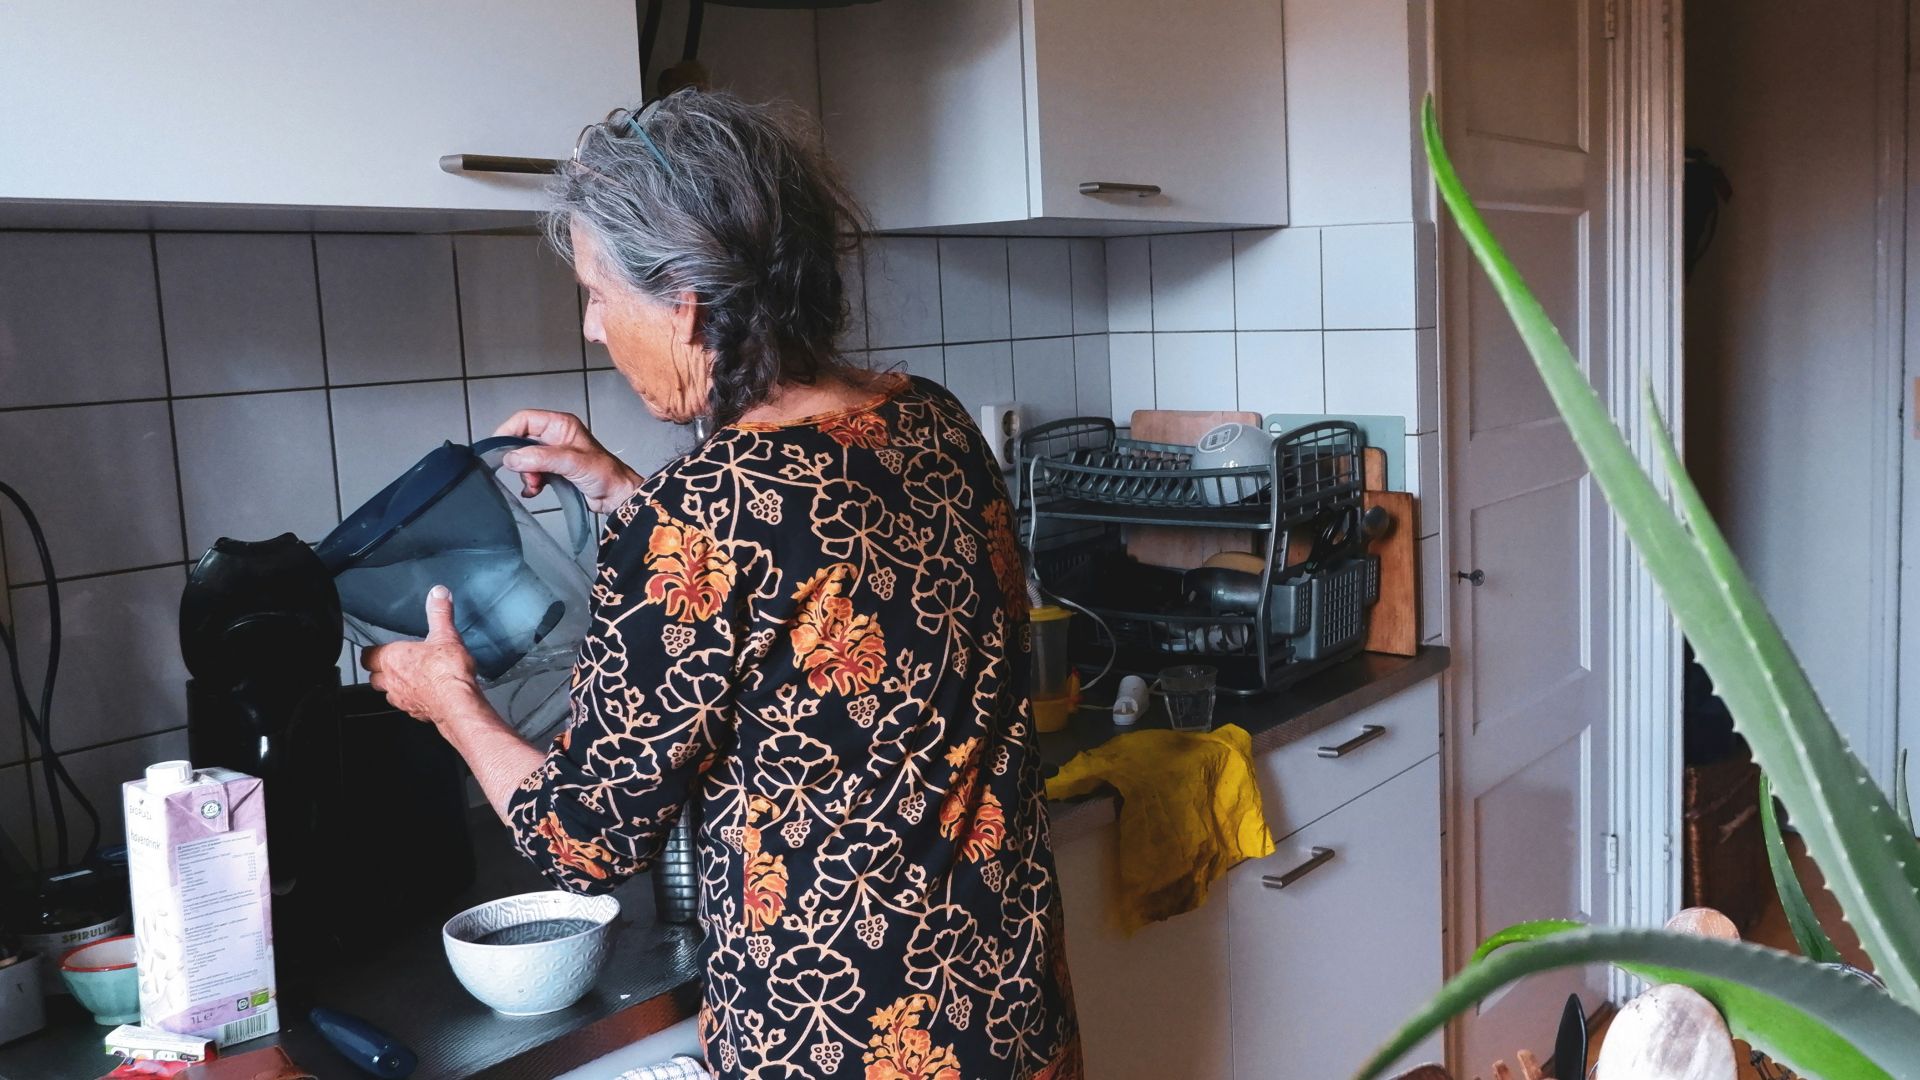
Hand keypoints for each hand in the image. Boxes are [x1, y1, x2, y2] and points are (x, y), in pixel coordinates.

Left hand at [361, 586, 482, 724]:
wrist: (458, 702)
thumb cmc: (446, 672)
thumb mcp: (446, 634)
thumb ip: (440, 613)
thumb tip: (438, 593)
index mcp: (392, 659)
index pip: (367, 656)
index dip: (372, 652)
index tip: (377, 649)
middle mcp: (392, 681)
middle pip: (374, 677)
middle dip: (381, 671)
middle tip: (394, 664)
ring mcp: (402, 699)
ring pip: (389, 693)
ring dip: (396, 686)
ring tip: (412, 679)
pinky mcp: (416, 713)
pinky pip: (408, 706)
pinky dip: (414, 700)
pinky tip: (429, 694)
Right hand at [492, 410, 643, 514]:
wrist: (617, 496)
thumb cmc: (604, 474)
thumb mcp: (571, 462)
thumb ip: (541, 458)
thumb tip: (512, 458)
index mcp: (560, 425)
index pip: (524, 419)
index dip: (509, 432)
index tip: (499, 450)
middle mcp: (556, 436)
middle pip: (522, 440)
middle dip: (519, 459)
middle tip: (526, 475)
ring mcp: (554, 454)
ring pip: (525, 459)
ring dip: (526, 474)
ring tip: (535, 486)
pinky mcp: (555, 470)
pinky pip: (532, 473)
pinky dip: (531, 482)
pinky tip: (534, 491)